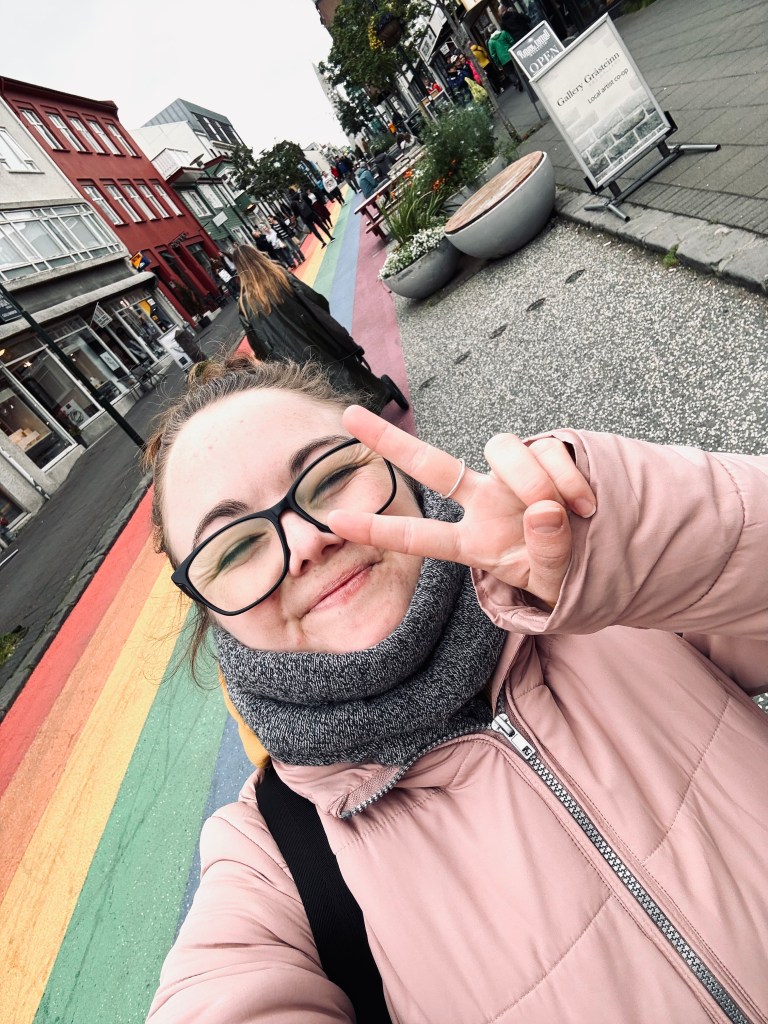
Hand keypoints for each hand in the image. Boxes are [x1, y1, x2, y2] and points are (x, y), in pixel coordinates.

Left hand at [327, 406, 596, 607]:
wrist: (608, 558)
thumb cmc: (567, 575)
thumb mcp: (553, 584)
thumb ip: (547, 555)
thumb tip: (543, 510)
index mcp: (474, 543)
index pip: (419, 538)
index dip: (378, 530)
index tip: (332, 520)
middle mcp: (484, 503)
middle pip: (431, 465)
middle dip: (389, 441)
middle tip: (348, 415)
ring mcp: (511, 478)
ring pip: (501, 448)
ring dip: (532, 478)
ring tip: (563, 509)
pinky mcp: (546, 457)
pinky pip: (550, 450)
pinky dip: (568, 477)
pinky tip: (584, 504)